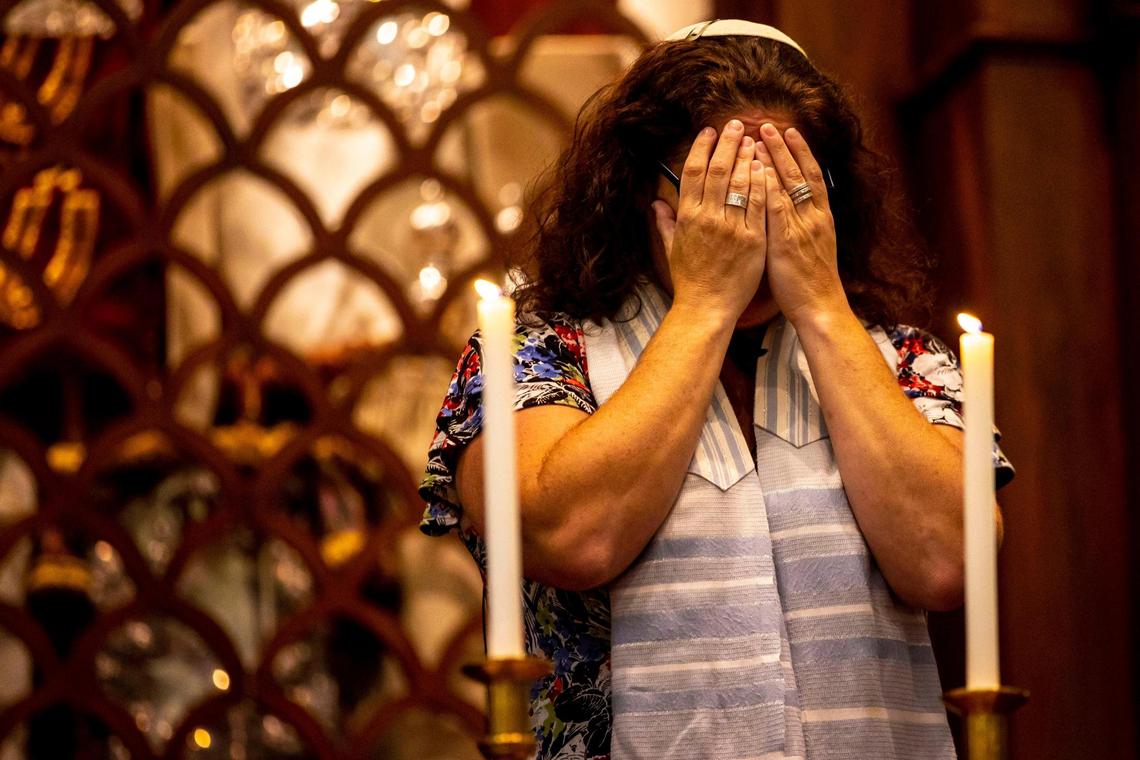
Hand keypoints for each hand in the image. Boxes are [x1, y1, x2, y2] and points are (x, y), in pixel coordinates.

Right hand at [652, 120, 767, 326]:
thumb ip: (665, 224)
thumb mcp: (671, 250)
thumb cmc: (690, 281)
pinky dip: (762, 183)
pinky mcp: (753, 239)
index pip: (694, 173)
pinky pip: (759, 205)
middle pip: (718, 170)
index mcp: (687, 218)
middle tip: (737, 124)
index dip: (702, 148)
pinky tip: (766, 167)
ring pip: (740, 183)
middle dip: (728, 143)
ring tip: (754, 138)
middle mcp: (707, 218)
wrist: (707, 308)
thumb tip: (656, 204)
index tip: (710, 132)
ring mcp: (731, 227)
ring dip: (747, 157)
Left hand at [755, 124, 848, 325]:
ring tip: (757, 136)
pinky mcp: (786, 241)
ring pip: (787, 184)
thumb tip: (789, 213)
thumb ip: (801, 227)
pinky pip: (775, 208)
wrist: (821, 307)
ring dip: (772, 159)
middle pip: (799, 172)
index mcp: (821, 218)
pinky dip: (767, 186)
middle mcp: (814, 216)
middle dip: (783, 147)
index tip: (788, 131)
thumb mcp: (811, 249)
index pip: (812, 175)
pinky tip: (756, 170)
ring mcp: (801, 227)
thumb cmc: (811, 284)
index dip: (799, 152)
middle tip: (767, 124)